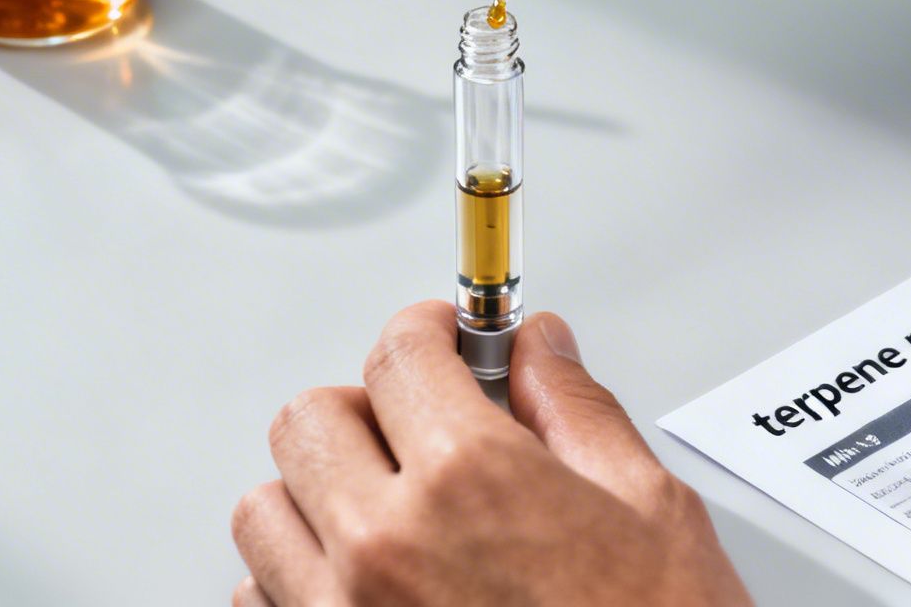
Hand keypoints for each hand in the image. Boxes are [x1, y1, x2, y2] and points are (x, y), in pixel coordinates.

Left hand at [231, 301, 749, 605]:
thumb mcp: (651, 513)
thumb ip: (575, 413)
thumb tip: (540, 353)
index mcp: (469, 482)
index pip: (399, 354)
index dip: (428, 331)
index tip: (443, 338)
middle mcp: (385, 547)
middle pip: (312, 420)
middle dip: (370, 409)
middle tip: (425, 427)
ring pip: (266, 509)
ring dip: (319, 494)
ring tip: (389, 510)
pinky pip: (259, 603)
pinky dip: (297, 583)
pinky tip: (365, 586)